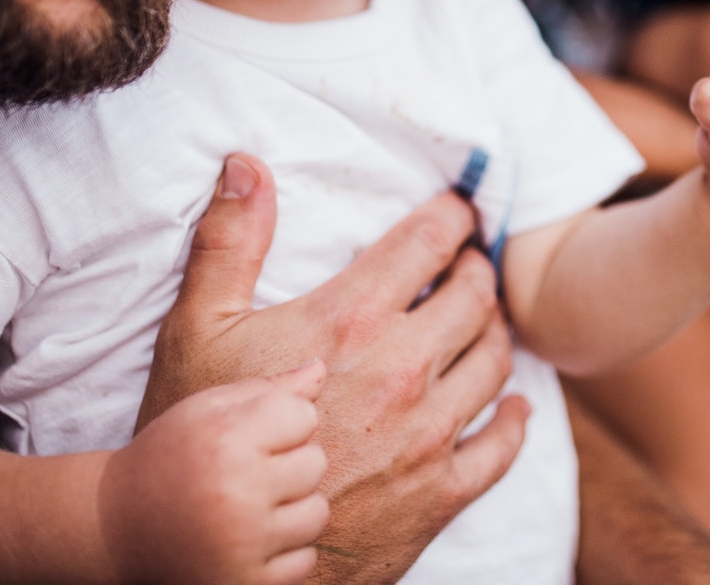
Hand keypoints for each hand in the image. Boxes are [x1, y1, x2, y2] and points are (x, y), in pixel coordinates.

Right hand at [101, 362, 329, 584]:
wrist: (118, 527)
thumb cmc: (170, 455)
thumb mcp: (207, 409)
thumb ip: (268, 389)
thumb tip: (321, 368)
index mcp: (226, 440)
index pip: (305, 416)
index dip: (280, 422)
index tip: (248, 435)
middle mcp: (237, 493)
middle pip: (316, 463)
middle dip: (289, 462)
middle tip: (247, 471)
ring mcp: (242, 545)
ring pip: (317, 513)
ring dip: (293, 507)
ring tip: (253, 504)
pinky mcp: (244, 584)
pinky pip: (305, 561)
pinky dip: (286, 551)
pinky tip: (251, 539)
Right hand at [141, 157, 529, 584]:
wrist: (209, 545)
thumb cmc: (199, 434)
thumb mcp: (196, 328)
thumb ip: (230, 241)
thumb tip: (247, 164)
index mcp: (352, 319)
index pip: (429, 241)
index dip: (452, 216)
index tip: (460, 209)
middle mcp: (402, 370)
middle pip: (475, 296)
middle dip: (477, 269)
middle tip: (471, 262)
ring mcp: (426, 435)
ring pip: (495, 363)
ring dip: (496, 332)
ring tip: (485, 321)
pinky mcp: (438, 493)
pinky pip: (498, 447)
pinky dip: (512, 420)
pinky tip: (511, 407)